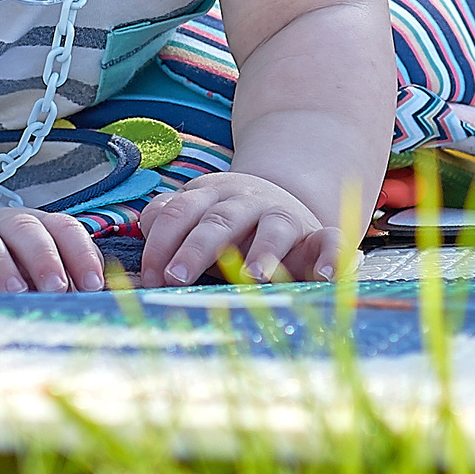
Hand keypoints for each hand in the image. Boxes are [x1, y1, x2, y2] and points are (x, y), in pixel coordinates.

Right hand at [0, 203, 106, 294]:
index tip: (95, 286)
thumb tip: (120, 304)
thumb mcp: (38, 279)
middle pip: (27, 229)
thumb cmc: (4, 277)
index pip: (64, 229)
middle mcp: (0, 228)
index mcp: (35, 230)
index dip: (81, 253)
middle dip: (45, 257)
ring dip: (1, 265)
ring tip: (16, 292)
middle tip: (59, 288)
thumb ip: (72, 288)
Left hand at [137, 172, 350, 286]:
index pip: (180, 212)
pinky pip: (330, 240)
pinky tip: (325, 275)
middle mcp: (246, 202)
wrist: (283, 201)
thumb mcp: (197, 214)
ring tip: (254, 276)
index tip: (149, 276)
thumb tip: (143, 224)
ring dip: (263, 251)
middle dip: (196, 248)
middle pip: (219, 220)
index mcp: (210, 196)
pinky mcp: (317, 234)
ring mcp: (283, 215)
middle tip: (175, 277)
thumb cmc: (228, 224)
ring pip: (273, 227)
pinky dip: (331, 255)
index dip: (161, 242)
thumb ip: (169, 220)